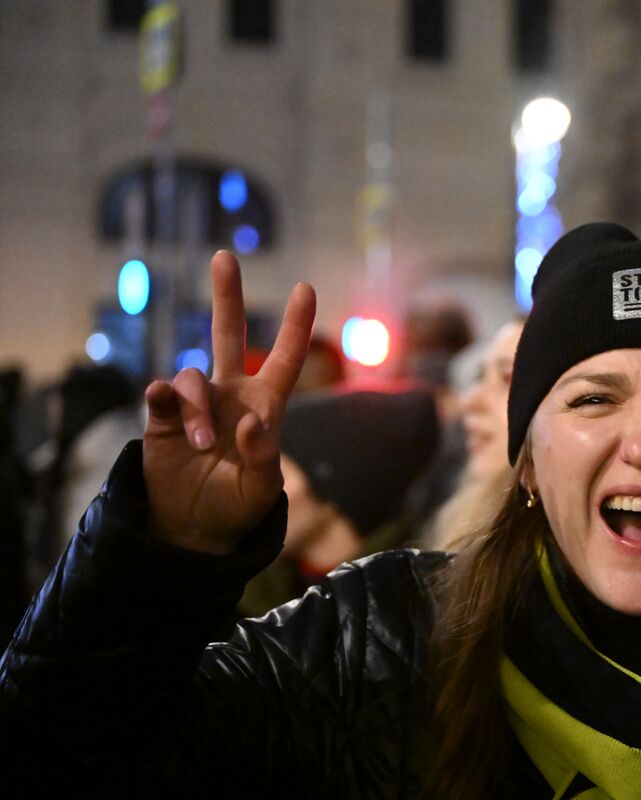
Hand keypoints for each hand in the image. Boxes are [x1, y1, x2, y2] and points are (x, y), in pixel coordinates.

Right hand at [143, 251, 315, 553]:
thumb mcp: (263, 488)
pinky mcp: (164, 417)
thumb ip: (262, 456)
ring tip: (202, 446)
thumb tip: (251, 423)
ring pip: (193, 377)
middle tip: (224, 256)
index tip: (306, 287)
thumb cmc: (239, 506)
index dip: (296, 325)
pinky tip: (163, 404)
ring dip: (199, 409)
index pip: (285, 359)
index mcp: (266, 406)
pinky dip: (165, 396)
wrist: (195, 528)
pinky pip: (162, 393)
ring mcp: (196, 403)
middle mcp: (231, 395)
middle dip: (227, 296)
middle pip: (228, 334)